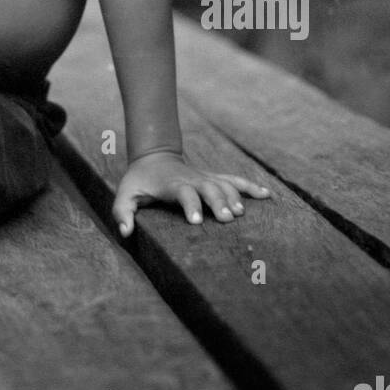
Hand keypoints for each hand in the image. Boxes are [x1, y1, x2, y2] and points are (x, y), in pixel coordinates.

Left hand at [111, 149, 270, 237]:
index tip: (196, 221)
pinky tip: (267, 196)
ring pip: (225, 184)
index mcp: (173, 184)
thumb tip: (126, 232)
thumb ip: (122, 212)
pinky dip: (252, 187)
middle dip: (218, 202)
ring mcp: (206, 178)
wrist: (154, 156)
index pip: (184, 193)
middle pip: (209, 189)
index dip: (191, 204)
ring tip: (242, 214)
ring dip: (235, 197)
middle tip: (227, 219)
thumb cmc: (140, 181)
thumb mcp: (125, 194)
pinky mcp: (215, 178)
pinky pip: (236, 181)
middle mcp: (193, 179)